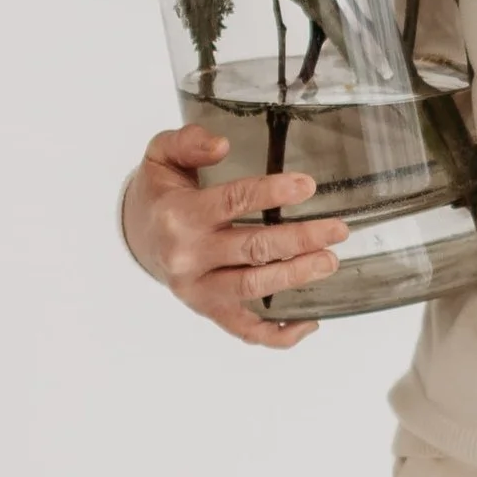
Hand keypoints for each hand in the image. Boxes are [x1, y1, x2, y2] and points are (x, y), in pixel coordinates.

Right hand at [119, 125, 341, 349]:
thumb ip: (188, 142)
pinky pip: (246, 330)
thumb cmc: (162, 194)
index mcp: (178, 215)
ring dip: (296, 276)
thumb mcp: (162, 156)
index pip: (233, 202)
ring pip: (254, 287)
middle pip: (253, 248)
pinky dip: (279, 334)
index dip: (273, 193)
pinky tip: (311, 322)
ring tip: (330, 261)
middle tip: (337, 230)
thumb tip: (221, 144)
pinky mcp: (209, 310)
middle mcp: (187, 256)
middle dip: (300, 239)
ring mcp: (198, 289)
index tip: (308, 186)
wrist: (139, 237)